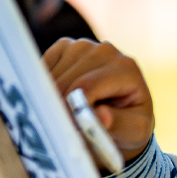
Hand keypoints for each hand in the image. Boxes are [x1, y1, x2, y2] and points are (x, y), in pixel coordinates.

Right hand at [42, 38, 154, 162]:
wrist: (118, 112)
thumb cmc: (127, 124)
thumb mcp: (133, 132)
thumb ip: (119, 125)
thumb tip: (102, 116)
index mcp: (126, 69)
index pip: (88, 86)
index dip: (73, 108)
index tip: (68, 128)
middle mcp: (105, 51)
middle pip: (68, 80)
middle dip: (61, 107)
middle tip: (63, 127)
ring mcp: (83, 45)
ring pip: (53, 75)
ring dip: (52, 99)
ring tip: (66, 115)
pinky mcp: (65, 46)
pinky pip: (43, 68)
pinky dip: (44, 87)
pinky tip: (60, 98)